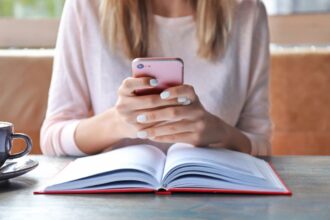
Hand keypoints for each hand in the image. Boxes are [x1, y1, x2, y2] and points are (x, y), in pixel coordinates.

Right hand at [113, 77, 181, 138]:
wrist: (122, 121)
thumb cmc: (136, 99)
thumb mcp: (135, 90)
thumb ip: (146, 84)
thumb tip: (167, 80)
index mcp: (123, 91)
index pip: (129, 84)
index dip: (143, 82)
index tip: (156, 81)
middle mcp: (123, 105)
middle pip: (148, 101)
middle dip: (168, 99)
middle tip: (183, 97)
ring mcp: (129, 119)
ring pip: (155, 114)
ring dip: (171, 109)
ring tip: (184, 105)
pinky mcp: (138, 130)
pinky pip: (156, 125)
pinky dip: (169, 120)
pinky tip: (180, 116)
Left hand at [135, 85, 251, 152]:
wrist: (214, 130)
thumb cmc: (193, 112)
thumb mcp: (189, 102)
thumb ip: (174, 97)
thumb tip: (147, 95)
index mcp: (194, 98)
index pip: (186, 90)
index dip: (174, 92)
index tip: (161, 94)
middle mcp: (197, 110)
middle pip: (174, 112)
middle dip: (154, 115)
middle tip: (139, 117)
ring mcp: (198, 125)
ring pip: (172, 127)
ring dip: (154, 130)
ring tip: (141, 131)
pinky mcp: (196, 138)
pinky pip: (175, 138)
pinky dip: (161, 137)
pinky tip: (151, 137)